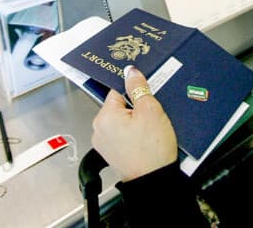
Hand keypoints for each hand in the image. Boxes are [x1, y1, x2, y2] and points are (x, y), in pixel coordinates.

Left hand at [91, 66, 177, 180]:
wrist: (154, 181)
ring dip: (133, 122)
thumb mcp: (151, 110)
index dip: (135, 92)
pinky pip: (120, 134)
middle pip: (119, 106)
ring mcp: (103, 143)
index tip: (145, 98)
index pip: (118, 90)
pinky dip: (131, 135)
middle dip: (135, 108)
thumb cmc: (152, 150)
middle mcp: (99, 129)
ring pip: (120, 120)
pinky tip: (143, 141)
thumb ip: (138, 87)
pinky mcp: (111, 153)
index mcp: (104, 116)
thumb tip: (130, 71)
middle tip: (150, 118)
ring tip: (148, 132)